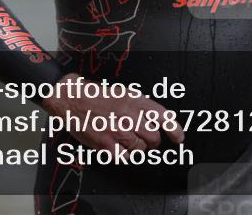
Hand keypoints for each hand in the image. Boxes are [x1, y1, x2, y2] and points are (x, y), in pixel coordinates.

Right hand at [42, 73, 184, 151]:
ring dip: (136, 149)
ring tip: (125, 140)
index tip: (179, 138)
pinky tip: (115, 146)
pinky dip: (122, 155)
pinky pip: (124, 157)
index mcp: (136, 101)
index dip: (174, 130)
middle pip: (153, 138)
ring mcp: (118, 131)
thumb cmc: (97, 96)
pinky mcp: (106, 144)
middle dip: (151, 142)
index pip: (164, 117)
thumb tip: (159, 120)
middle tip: (144, 140)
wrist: (72, 98)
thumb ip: (142, 106)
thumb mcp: (125, 93)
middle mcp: (129, 115)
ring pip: (140, 150)